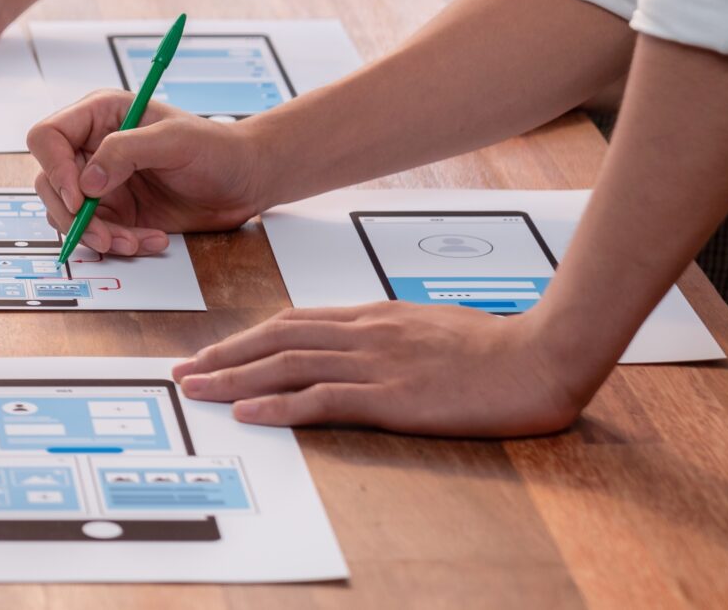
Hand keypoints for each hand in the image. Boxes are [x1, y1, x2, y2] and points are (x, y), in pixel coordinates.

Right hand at [26, 91, 270, 255]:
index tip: (80, 197)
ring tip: (137, 240)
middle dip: (75, 215)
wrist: (246, 181)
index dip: (54, 168)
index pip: (48, 137)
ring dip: (97, 235)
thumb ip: (126, 151)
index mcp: (100, 116)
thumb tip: (87, 183)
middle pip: (49, 182)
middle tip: (105, 234)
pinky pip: (96, 234)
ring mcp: (101, 183)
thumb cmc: (217, 148)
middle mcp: (92, 148)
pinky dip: (119, 244)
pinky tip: (152, 239)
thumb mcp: (174, 140)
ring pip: (67, 214)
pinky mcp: (115, 212)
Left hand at [172, 303, 599, 436]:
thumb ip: (390, 334)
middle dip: (225, 355)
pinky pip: (322, 399)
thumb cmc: (496, 347)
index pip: (294, 321)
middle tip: (185, 370)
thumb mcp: (432, 327)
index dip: (248, 337)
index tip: (215, 350)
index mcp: (375, 316)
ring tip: (198, 390)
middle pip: (277, 339)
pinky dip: (278, 405)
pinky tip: (248, 412)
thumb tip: (360, 344)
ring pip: (287, 365)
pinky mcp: (393, 396)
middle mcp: (367, 333)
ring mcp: (378, 363)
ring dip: (235, 379)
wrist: (541, 356)